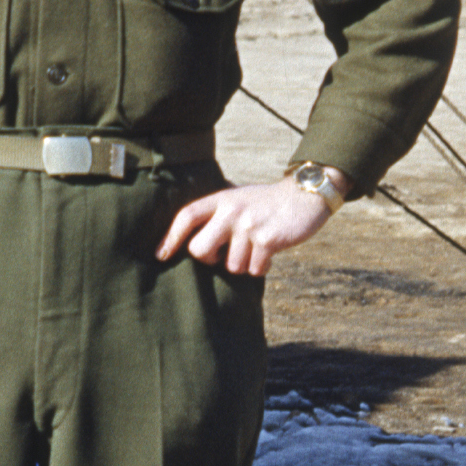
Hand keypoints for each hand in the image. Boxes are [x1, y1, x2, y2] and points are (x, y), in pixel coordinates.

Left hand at [156, 180, 333, 276]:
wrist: (305, 196)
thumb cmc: (267, 203)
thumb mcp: (239, 198)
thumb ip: (219, 212)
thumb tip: (193, 238)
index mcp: (221, 199)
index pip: (187, 216)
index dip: (170, 237)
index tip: (161, 255)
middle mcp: (231, 211)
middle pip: (200, 250)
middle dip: (211, 259)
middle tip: (224, 254)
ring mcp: (249, 225)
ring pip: (232, 266)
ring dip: (245, 263)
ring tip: (256, 247)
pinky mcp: (267, 239)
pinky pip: (254, 269)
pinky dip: (262, 266)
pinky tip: (270, 251)